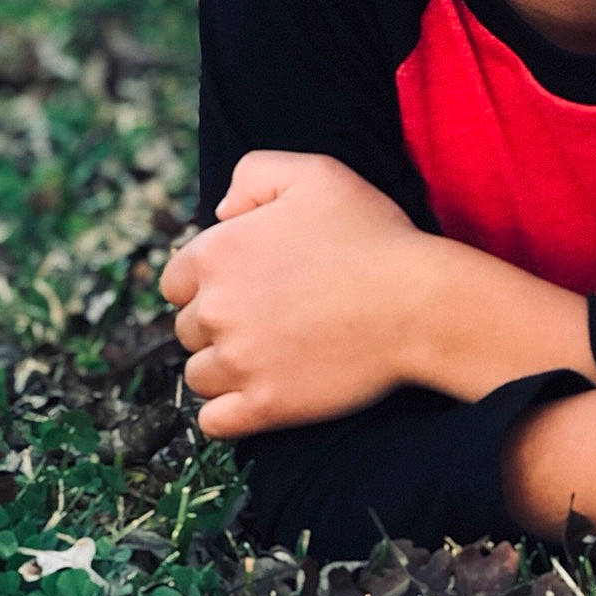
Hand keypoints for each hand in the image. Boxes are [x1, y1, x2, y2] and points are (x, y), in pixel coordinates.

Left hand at [162, 151, 430, 438]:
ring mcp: (238, 363)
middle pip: (188, 330)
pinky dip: (228, 412)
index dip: (210, 283)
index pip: (176, 281)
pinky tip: (259, 393)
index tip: (249, 286)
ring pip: (199, 375)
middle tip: (271, 317)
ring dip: (225, 368)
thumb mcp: (316, 174)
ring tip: (272, 354)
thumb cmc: (373, 235)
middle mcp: (215, 310)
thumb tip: (221, 212)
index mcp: (216, 254)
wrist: (420, 302)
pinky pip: (214, 421)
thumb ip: (254, 174)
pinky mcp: (264, 406)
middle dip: (220, 325)